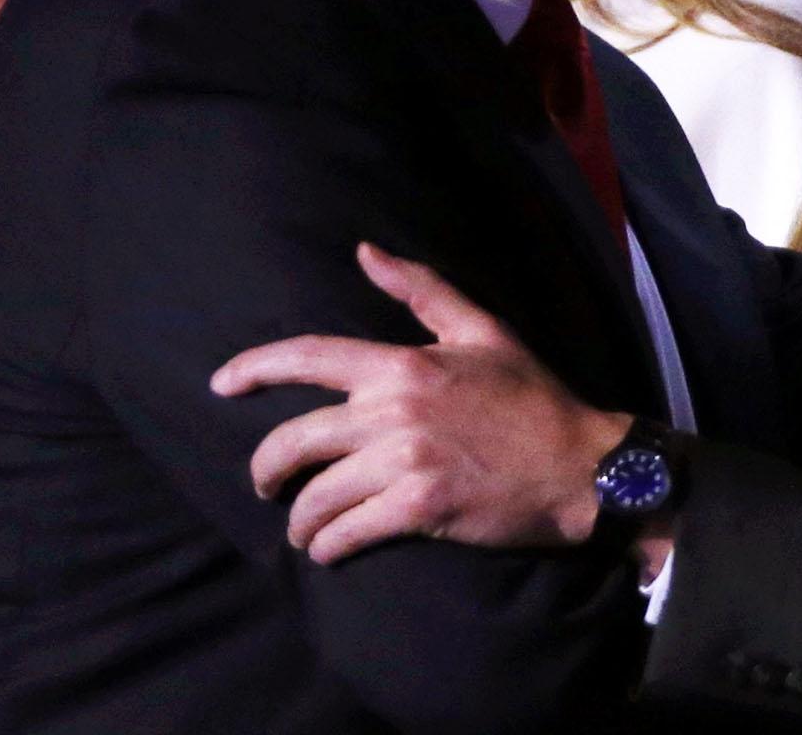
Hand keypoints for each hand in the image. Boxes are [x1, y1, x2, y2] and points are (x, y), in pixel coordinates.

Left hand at [210, 243, 630, 564]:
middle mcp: (394, 410)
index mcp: (403, 364)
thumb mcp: (483, 330)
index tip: (220, 383)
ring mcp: (405, 461)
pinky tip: (330, 551)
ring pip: (316, 496)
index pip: (309, 357)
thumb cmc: (532, 398)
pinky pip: (347, 533)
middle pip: (294, 441)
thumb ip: (421, 291)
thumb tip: (365, 251)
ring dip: (301, 520)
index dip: (254, 368)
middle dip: (267, 470)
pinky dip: (329, 547)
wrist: (580, 465)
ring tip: (305, 528)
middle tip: (268, 485)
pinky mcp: (419, 508)